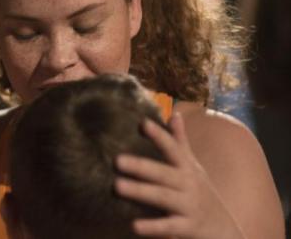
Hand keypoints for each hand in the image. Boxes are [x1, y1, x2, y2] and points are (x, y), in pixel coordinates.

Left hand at [114, 112, 245, 238]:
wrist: (224, 229)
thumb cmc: (199, 192)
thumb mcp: (192, 166)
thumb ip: (180, 141)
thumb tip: (175, 112)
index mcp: (187, 168)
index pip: (173, 148)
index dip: (159, 136)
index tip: (142, 123)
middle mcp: (188, 184)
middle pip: (163, 173)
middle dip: (141, 166)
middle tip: (117, 160)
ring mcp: (188, 206)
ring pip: (162, 197)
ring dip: (140, 191)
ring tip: (117, 186)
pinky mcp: (187, 228)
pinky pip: (169, 227)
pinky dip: (152, 227)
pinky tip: (133, 225)